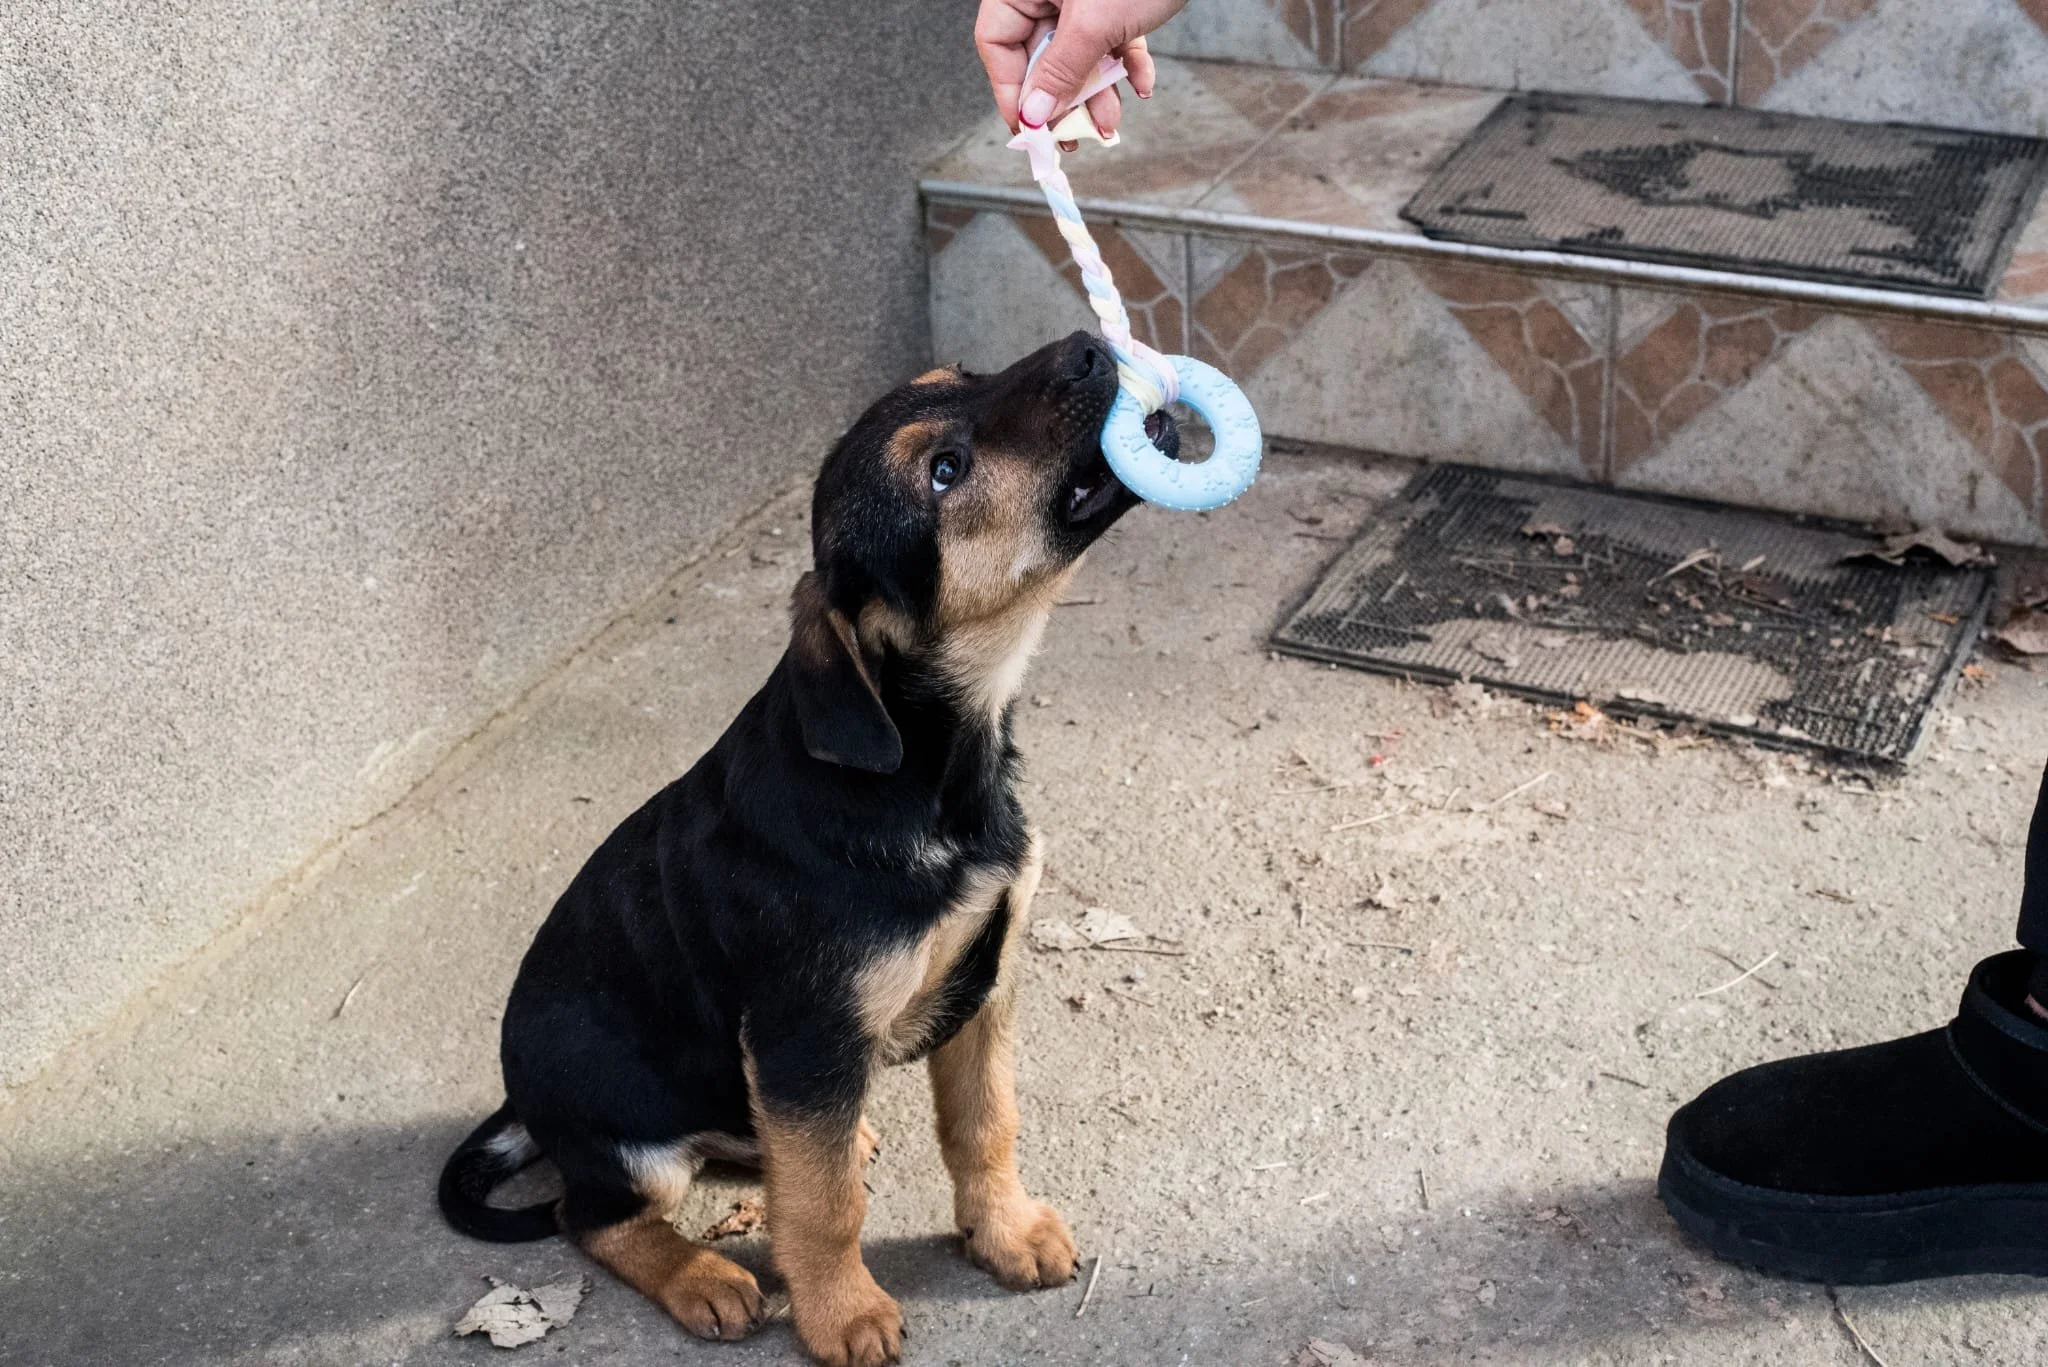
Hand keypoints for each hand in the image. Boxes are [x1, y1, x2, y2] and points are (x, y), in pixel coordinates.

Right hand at [974, 0, 1187, 137]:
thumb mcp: (1093, 25)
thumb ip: (1060, 71)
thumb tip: (1033, 114)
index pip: (997, 41)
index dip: (1009, 90)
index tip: (1028, 129)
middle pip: (1039, 55)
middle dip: (1061, 99)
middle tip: (1071, 136)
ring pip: (1077, 55)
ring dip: (1095, 93)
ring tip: (1109, 122)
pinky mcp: (1115, 4)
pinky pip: (1110, 43)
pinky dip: (1125, 66)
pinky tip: (1141, 84)